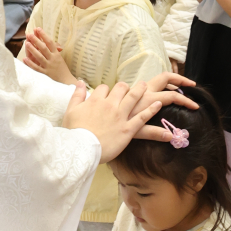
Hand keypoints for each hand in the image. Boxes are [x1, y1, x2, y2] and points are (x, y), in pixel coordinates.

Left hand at [22, 26, 73, 84]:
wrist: (67, 82)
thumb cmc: (62, 69)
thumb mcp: (60, 58)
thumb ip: (56, 51)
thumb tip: (55, 44)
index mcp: (57, 54)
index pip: (50, 42)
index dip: (43, 35)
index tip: (38, 28)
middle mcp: (53, 59)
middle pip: (44, 48)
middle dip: (36, 40)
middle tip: (30, 34)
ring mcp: (49, 66)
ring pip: (40, 57)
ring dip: (32, 50)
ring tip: (26, 43)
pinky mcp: (45, 74)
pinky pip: (37, 68)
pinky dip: (31, 63)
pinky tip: (25, 59)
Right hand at [64, 77, 193, 160]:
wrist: (80, 149)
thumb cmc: (74, 132)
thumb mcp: (71, 111)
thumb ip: (77, 95)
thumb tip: (78, 82)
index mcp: (96, 100)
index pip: (104, 88)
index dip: (107, 91)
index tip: (107, 95)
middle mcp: (110, 105)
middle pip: (121, 88)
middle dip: (126, 87)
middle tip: (130, 87)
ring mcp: (120, 116)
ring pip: (134, 98)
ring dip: (141, 90)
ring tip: (146, 87)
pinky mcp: (128, 129)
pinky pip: (143, 117)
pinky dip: (152, 110)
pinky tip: (158, 105)